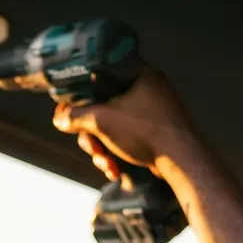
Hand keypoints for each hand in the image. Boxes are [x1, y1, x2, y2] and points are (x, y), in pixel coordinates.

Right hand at [52, 66, 195, 177]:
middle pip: (103, 106)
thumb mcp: (103, 120)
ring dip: (103, 148)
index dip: (82, 94)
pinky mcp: (154, 130)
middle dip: (92, 134)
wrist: (182, 160)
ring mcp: (152, 110)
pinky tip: (116, 169)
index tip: (73, 111)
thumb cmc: (148, 132)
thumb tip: (59, 117)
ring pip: (113, 125)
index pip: (99, 75)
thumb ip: (76, 116)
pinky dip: (117, 153)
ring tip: (106, 163)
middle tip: (92, 146)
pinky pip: (126, 137)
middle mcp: (146, 87)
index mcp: (137, 73)